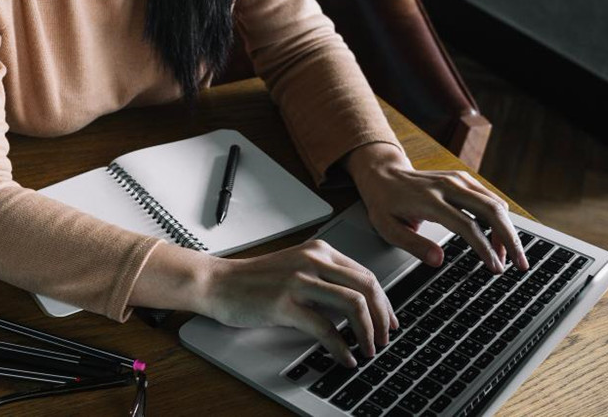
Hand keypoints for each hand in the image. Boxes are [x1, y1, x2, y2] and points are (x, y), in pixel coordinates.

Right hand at [200, 240, 397, 365]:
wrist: (218, 282)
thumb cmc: (254, 280)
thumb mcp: (296, 268)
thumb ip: (325, 279)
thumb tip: (358, 306)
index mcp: (319, 250)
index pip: (365, 274)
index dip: (384, 301)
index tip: (389, 321)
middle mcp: (312, 260)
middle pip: (367, 286)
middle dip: (383, 317)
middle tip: (386, 338)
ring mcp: (299, 280)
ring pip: (353, 305)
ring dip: (368, 332)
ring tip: (370, 349)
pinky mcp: (285, 303)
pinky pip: (325, 328)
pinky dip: (341, 347)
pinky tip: (346, 357)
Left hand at [345, 143, 528, 272]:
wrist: (383, 173)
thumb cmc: (384, 203)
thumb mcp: (387, 227)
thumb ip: (412, 244)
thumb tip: (438, 260)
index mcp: (429, 200)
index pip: (467, 225)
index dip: (484, 248)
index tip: (496, 267)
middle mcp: (447, 186)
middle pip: (490, 211)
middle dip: (510, 239)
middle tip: (520, 264)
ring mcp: (457, 179)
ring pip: (495, 203)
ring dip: (507, 230)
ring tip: (509, 256)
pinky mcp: (462, 178)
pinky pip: (489, 198)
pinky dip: (500, 218)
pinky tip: (499, 237)